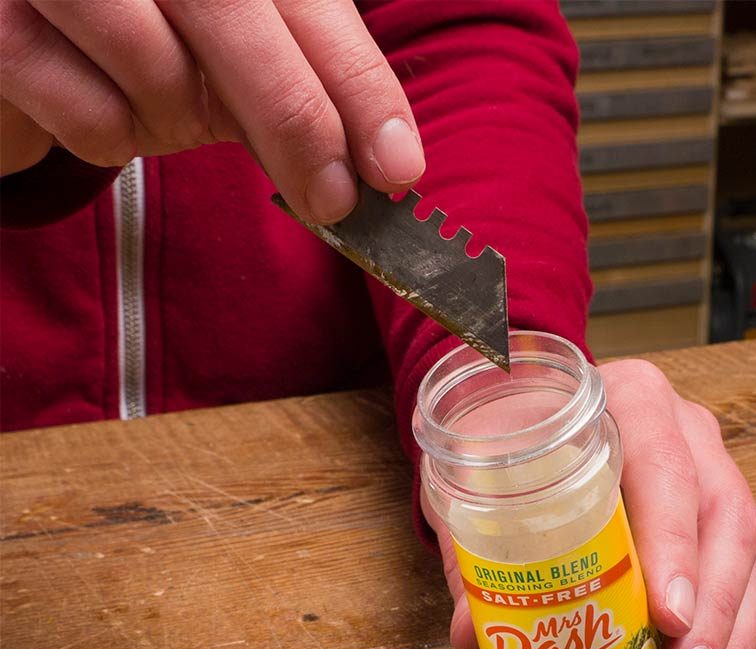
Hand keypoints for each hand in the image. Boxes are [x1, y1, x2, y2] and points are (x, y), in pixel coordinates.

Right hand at [0, 0, 423, 222]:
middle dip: (297, 120)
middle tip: (332, 202)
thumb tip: (378, 161)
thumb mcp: (223, 36)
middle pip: (234, 11)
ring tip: (161, 104)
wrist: (12, 12)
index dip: (356, 81)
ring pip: (157, 70)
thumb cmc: (131, 19)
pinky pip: (88, 112)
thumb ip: (296, 74)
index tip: (397, 165)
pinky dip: (109, 134)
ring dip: (178, 122)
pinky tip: (95, 100)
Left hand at [427, 359, 755, 648]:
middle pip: (725, 524)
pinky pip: (749, 587)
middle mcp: (691, 436)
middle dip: (711, 617)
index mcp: (635, 402)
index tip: (668, 616)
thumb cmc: (517, 436)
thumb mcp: (486, 473)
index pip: (666, 469)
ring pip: (748, 561)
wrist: (537, 407)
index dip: (675, 545)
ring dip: (729, 645)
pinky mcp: (724, 525)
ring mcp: (716, 478)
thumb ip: (479, 549)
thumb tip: (474, 632)